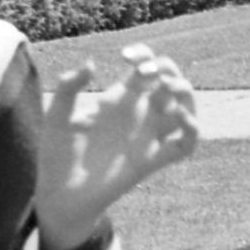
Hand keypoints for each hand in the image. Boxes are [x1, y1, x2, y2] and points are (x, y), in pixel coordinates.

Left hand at [35, 43, 200, 249]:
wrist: (59, 195)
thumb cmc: (56, 155)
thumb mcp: (57, 116)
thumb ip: (68, 88)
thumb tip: (92, 64)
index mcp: (118, 100)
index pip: (145, 68)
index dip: (144, 54)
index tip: (126, 57)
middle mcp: (138, 115)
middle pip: (170, 82)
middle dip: (167, 69)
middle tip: (145, 73)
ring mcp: (147, 137)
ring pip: (186, 109)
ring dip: (186, 93)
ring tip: (168, 88)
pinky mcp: (151, 161)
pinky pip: (185, 145)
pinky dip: (193, 131)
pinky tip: (181, 120)